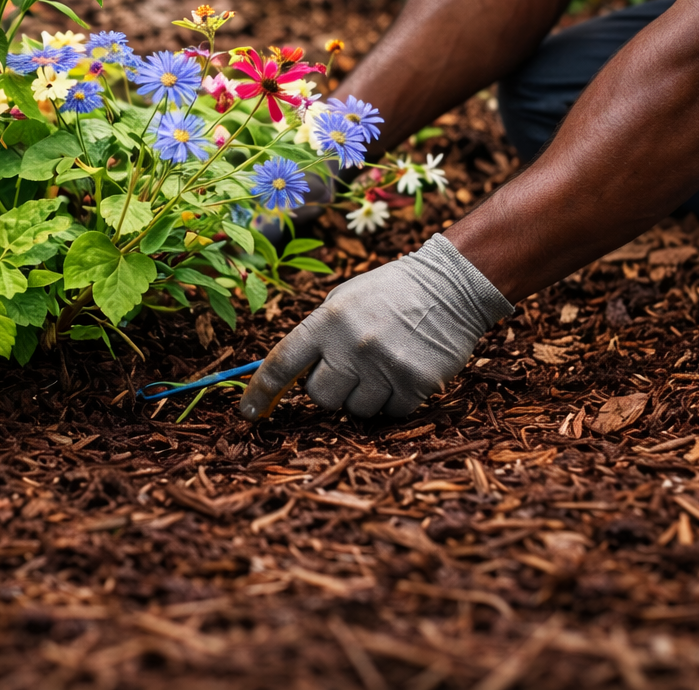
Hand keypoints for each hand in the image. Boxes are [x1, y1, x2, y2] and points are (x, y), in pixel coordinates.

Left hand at [237, 234, 512, 418]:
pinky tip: (405, 370)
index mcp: (327, 321)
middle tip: (351, 367)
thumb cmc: (390, 293)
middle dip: (331, 388)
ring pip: (356, 409)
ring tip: (383, 364)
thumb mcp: (343, 300)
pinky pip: (391, 413)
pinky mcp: (416, 383)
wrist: (450, 285)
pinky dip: (396, 400)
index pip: (282, 363)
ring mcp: (384, 366)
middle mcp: (352, 345)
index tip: (248, 411)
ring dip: (366, 395)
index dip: (260, 391)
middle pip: (321, 397)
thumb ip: (317, 336)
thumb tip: (289, 377)